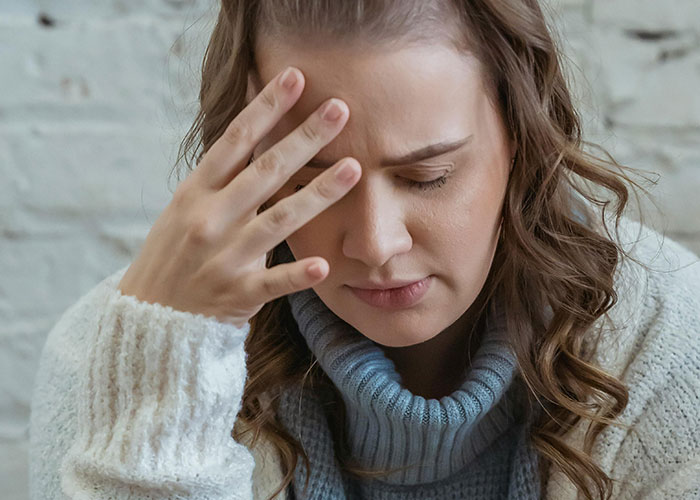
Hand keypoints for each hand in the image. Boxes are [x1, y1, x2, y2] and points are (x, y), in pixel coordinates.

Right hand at [117, 66, 359, 327]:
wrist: (150, 317)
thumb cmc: (175, 253)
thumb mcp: (186, 207)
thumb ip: (221, 177)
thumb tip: (255, 131)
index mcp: (195, 193)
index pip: (234, 142)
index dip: (265, 108)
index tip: (295, 77)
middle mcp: (209, 220)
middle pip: (264, 172)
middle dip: (304, 138)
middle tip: (340, 109)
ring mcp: (224, 258)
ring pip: (278, 220)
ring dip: (318, 194)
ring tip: (353, 169)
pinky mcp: (238, 295)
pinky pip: (272, 283)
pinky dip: (296, 275)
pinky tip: (323, 264)